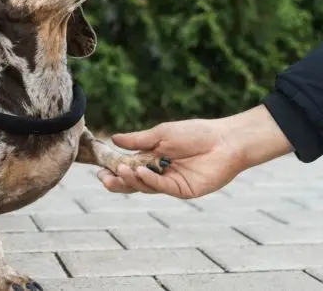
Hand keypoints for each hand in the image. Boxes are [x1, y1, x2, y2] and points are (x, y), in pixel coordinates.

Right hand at [96, 105, 293, 197]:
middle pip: (133, 182)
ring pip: (144, 186)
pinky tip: (141, 172)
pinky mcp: (182, 190)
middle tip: (103, 178)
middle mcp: (159, 173)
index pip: (128, 168)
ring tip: (120, 169)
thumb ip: (138, 140)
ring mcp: (170, 183)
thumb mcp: (161, 134)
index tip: (98, 169)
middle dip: (117, 181)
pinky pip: (161, 187)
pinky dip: (149, 180)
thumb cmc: (195, 133)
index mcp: (152, 159)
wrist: (224, 141)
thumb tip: (113, 139)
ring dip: (131, 179)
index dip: (113, 169)